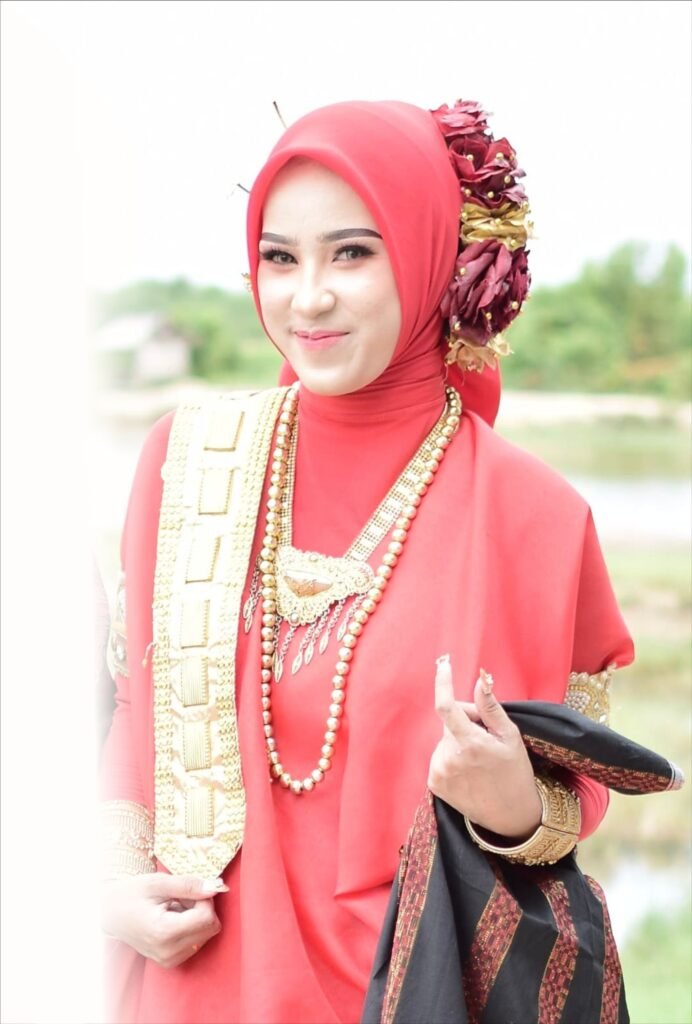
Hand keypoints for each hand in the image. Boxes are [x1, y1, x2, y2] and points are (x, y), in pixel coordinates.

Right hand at [102, 873, 225, 967]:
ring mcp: (170, 960)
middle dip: (202, 907)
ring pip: (207, 935)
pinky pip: (197, 942)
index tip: (189, 890)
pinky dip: (192, 927)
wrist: (111, 914)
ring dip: (197, 917)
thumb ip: (188, 885)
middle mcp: (169, 952)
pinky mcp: (171, 961)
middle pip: (211, 928)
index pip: (207, 917)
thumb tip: (215, 887)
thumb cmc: (132, 894)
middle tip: (181, 898)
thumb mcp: (158, 883)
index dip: (204, 898)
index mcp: (164, 933)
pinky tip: (173, 919)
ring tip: (174, 908)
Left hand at [428, 658, 542, 839]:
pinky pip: (440, 756)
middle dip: (466, 722)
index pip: (447, 706)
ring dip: (459, 742)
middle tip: (487, 738)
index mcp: (470, 743)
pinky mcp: (434, 783)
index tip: (443, 664)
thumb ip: (491, 707)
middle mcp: (450, 757)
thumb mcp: (510, 737)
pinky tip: (469, 772)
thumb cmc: (515, 771)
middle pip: (451, 722)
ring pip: (445, 740)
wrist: (510, 815)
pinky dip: (452, 757)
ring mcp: (439, 771)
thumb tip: (480, 678)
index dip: (443, 682)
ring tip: (480, 760)